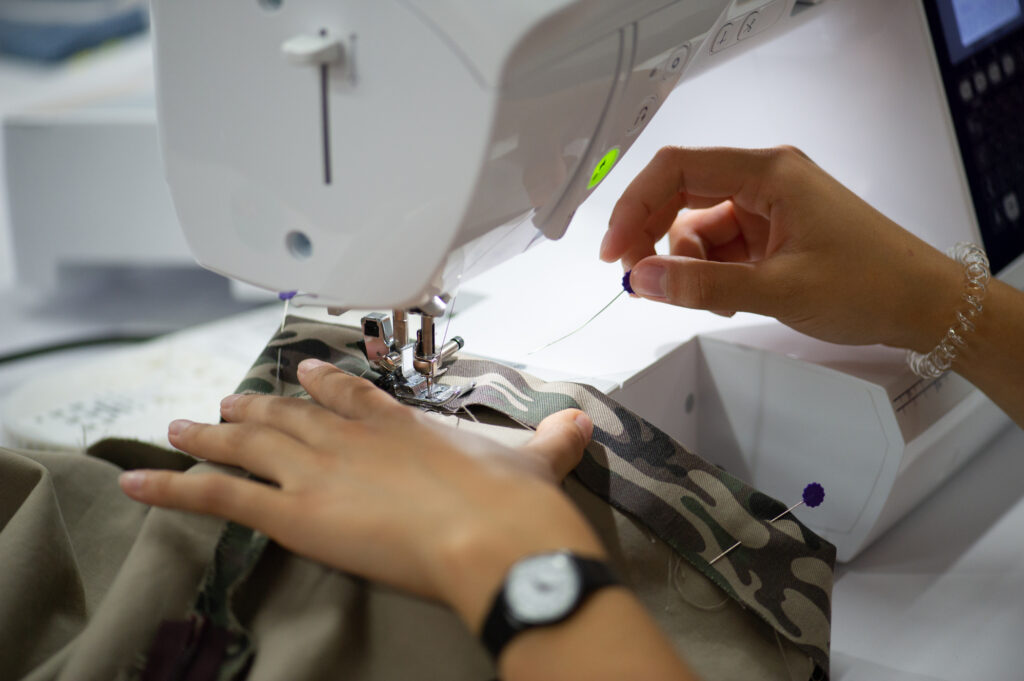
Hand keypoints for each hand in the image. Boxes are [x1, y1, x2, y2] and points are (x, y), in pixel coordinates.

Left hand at [119, 359, 601, 631]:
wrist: (495, 534)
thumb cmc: (513, 501)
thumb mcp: (538, 458)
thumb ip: (552, 438)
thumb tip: (580, 421)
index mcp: (400, 424)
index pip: (348, 394)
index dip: (320, 383)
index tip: (302, 371)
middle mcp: (349, 438)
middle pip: (287, 415)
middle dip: (255, 406)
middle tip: (229, 399)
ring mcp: (317, 470)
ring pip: (247, 444)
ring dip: (210, 433)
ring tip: (180, 425)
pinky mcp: (293, 511)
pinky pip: (218, 493)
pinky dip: (173, 485)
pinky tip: (139, 480)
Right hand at [600, 146, 963, 351]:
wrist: (925, 306)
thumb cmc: (868, 285)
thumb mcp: (778, 289)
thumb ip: (703, 285)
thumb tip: (639, 281)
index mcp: (768, 172)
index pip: (677, 169)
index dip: (634, 206)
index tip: (613, 252)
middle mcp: (764, 180)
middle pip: (681, 195)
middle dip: (653, 237)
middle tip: (637, 282)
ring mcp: (769, 207)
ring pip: (697, 227)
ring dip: (688, 264)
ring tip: (708, 301)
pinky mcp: (773, 233)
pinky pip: (720, 247)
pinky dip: (710, 273)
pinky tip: (726, 299)